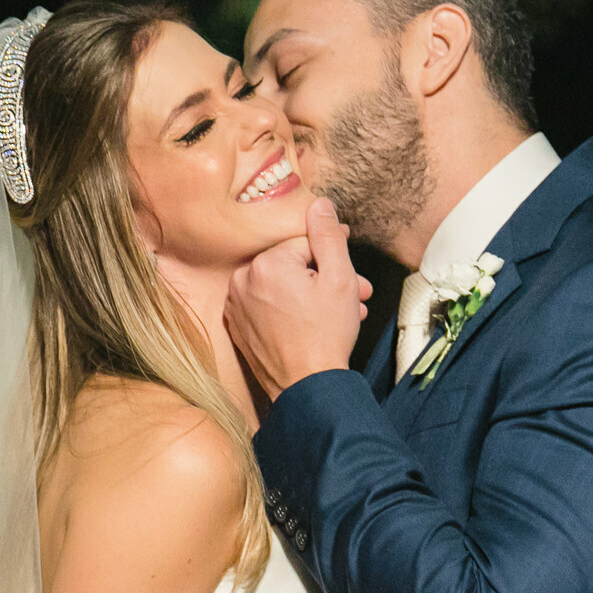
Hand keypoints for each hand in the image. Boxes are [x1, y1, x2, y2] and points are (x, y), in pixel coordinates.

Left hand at [226, 197, 373, 399]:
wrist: (307, 388)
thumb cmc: (326, 336)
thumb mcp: (339, 278)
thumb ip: (328, 235)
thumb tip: (319, 204)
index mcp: (266, 263)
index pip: (305, 244)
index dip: (333, 255)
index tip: (351, 269)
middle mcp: (243, 280)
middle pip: (292, 266)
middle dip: (326, 278)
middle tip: (355, 294)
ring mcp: (236, 305)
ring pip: (282, 286)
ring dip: (312, 295)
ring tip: (340, 313)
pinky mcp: (237, 326)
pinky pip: (267, 306)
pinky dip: (289, 310)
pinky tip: (314, 322)